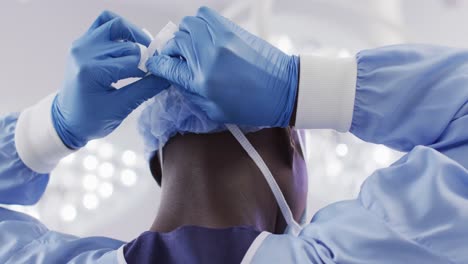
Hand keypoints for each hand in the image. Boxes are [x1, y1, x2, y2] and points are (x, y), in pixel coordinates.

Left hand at [53, 11, 169, 148]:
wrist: (67, 120)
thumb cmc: (91, 119)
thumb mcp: (121, 107)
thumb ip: (146, 89)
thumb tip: (167, 76)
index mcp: (91, 70)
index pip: (133, 62)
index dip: (149, 70)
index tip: (157, 78)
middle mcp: (84, 52)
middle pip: (128, 45)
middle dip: (144, 56)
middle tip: (152, 69)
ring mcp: (82, 44)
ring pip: (117, 26)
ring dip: (134, 38)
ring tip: (144, 52)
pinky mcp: (83, 42)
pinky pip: (104, 22)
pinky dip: (120, 29)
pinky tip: (128, 43)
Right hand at [146, 7, 298, 127]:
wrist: (285, 90)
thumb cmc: (253, 106)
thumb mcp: (214, 111)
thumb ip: (189, 93)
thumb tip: (174, 76)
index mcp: (202, 81)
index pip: (166, 66)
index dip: (156, 66)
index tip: (155, 66)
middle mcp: (208, 56)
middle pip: (174, 42)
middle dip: (170, 52)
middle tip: (177, 60)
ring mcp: (220, 38)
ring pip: (187, 25)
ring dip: (184, 36)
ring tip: (192, 48)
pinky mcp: (232, 29)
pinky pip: (205, 14)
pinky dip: (199, 23)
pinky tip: (204, 36)